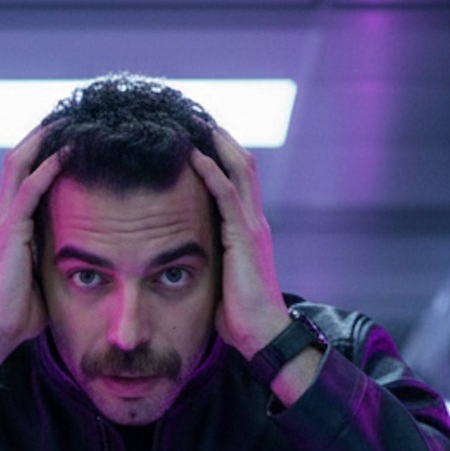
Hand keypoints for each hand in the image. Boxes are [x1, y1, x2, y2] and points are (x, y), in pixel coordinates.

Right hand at [0, 125, 64, 397]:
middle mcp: (1, 215)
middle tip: (70, 115)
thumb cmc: (17, 315)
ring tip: (69, 120)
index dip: (41, 151)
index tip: (67, 135)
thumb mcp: (41, 278)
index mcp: (8, 225)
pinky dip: (48, 167)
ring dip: (43, 139)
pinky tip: (68, 151)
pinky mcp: (8, 231)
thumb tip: (81, 260)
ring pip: (19, 163)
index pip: (22, 174)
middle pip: (17, 158)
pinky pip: (28, 188)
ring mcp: (2, 221)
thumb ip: (53, 259)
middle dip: (41, 134)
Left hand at [189, 130, 291, 358]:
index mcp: (250, 230)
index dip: (222, 155)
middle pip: (242, 164)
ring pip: (238, 169)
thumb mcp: (222, 280)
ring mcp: (252, 226)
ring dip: (217, 143)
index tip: (199, 136)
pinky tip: (194, 155)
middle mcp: (255, 221)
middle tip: (196, 116)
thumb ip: (212, 261)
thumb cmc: (241, 317)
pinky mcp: (243, 237)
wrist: (263, 335)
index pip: (239, 180)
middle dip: (221, 137)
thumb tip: (187, 260)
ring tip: (195, 122)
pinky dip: (211, 171)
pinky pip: (226, 194)